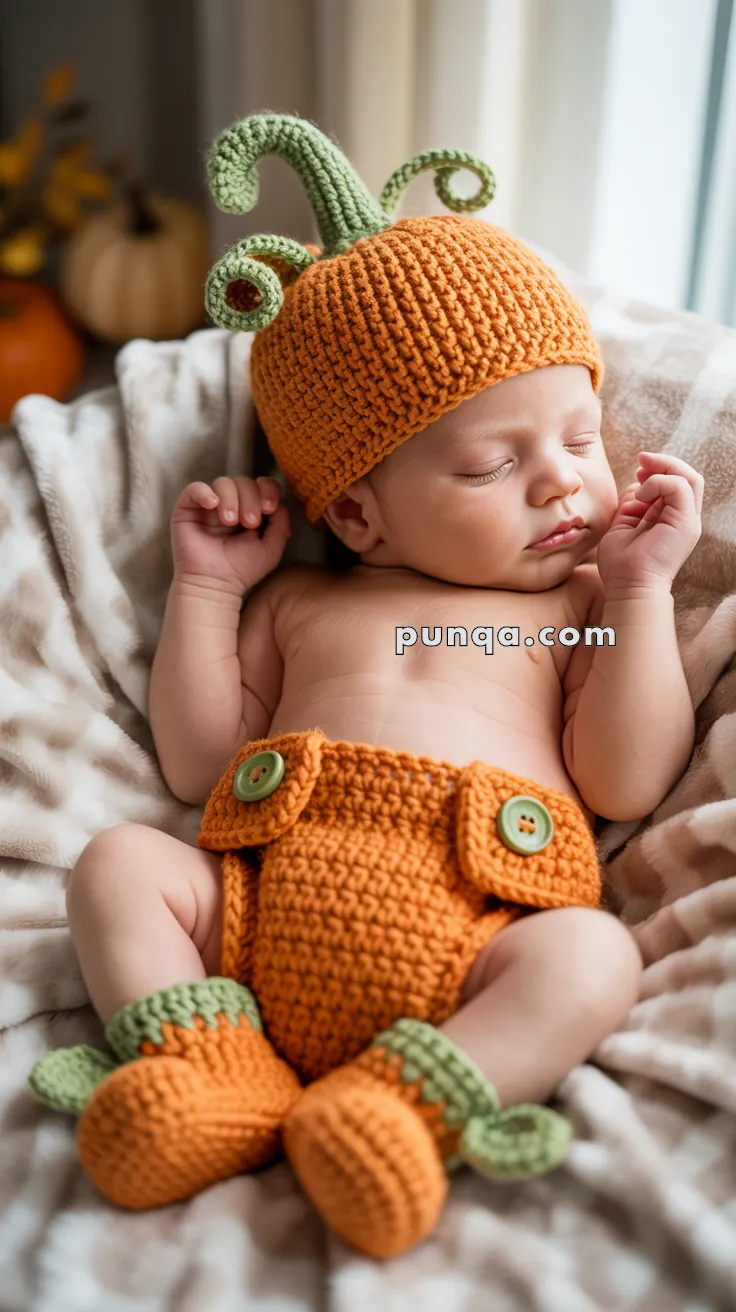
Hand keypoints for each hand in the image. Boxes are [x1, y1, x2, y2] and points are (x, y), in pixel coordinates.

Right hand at [170, 475, 290, 594]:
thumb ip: (280, 525)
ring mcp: (208, 506)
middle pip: (244, 481)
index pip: (261, 485)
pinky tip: (212, 505)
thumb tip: (280, 504)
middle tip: (249, 523)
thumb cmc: (241, 570)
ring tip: (229, 522)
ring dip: (231, 499)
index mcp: (250, 509)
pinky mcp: (187, 509)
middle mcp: (230, 504)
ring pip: (223, 482)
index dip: (267, 490)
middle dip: (251, 499)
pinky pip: (195, 488)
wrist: (214, 585)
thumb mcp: (271, 549)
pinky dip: (205, 492)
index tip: (269, 508)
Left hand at [597, 451, 702, 595]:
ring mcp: (688, 521)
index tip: (637, 470)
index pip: (677, 484)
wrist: (628, 588)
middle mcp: (684, 519)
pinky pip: (679, 486)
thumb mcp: (623, 524)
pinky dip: (658, 483)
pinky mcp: (686, 523)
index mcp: (672, 520)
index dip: (659, 470)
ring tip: (641, 475)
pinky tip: (641, 496)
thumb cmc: (622, 564)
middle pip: (688, 476)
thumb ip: (633, 503)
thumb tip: (636, 485)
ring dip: (663, 469)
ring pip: (690, 477)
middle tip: (641, 460)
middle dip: (664, 462)